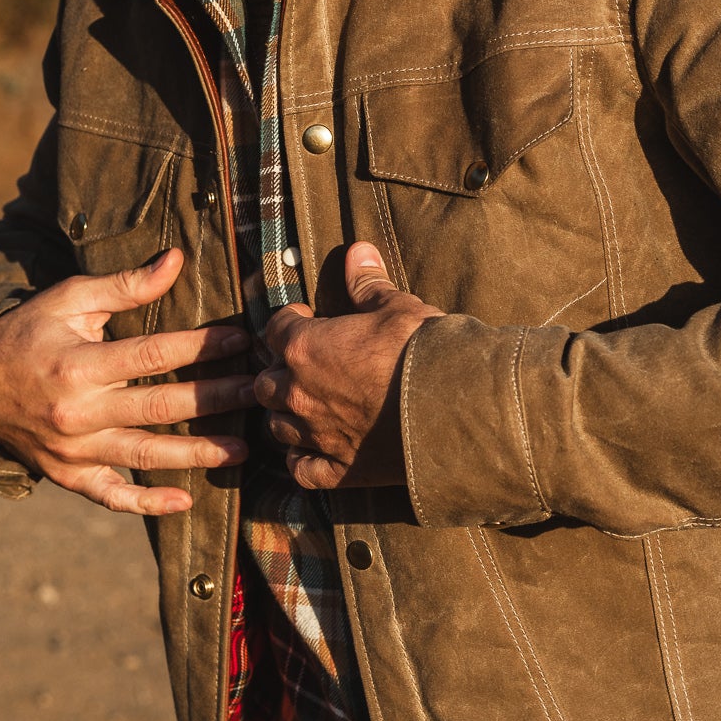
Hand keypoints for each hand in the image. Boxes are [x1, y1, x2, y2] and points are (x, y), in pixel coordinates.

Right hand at [0, 248, 251, 515]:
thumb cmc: (26, 334)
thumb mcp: (68, 299)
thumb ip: (125, 285)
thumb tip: (176, 259)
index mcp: (79, 364)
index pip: (154, 354)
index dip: (203, 347)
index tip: (244, 340)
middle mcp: (77, 412)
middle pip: (160, 406)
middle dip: (217, 398)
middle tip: (262, 392)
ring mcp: (73, 450)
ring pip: (144, 455)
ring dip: (197, 453)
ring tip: (242, 448)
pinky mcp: (68, 475)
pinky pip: (111, 496)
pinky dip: (146, 503)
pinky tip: (184, 501)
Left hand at [254, 244, 440, 489]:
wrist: (456, 406)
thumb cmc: (422, 350)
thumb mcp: (397, 307)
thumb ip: (368, 283)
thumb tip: (357, 251)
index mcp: (305, 348)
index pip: (275, 329)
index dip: (291, 322)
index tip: (309, 319)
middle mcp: (300, 393)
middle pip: (265, 383)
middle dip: (280, 371)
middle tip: (306, 365)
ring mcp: (317, 435)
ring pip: (277, 427)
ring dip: (287, 415)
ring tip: (307, 405)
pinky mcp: (339, 469)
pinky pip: (302, 469)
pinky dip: (302, 459)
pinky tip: (313, 450)